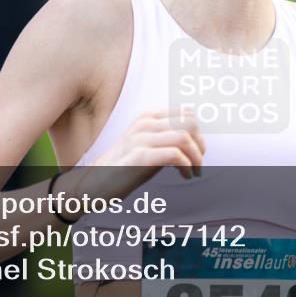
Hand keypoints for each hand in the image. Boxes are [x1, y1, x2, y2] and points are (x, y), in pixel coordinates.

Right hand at [77, 110, 205, 204]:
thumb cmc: (124, 166)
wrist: (95, 183)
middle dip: (200, 144)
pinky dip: (187, 166)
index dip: (199, 132)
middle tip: (199, 162)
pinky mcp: (140, 156)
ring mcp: (141, 138)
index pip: (186, 112)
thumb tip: (194, 139)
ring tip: (195, 171)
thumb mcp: (146, 144)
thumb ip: (164, 137)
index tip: (199, 151)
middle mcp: (144, 123)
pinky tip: (186, 176)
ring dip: (196, 157)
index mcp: (147, 117)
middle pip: (189, 123)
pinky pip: (175, 154)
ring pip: (184, 137)